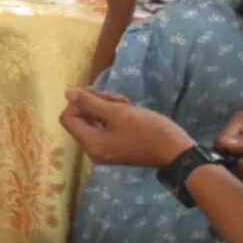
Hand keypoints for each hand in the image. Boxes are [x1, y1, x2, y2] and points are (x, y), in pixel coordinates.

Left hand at [60, 85, 190, 170]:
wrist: (175, 151)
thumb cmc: (148, 130)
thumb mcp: (118, 112)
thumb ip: (91, 102)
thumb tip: (68, 93)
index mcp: (91, 143)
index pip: (68, 118)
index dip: (77, 102)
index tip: (96, 92)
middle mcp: (93, 150)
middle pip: (81, 119)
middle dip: (96, 103)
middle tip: (117, 98)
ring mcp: (104, 150)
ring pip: (94, 121)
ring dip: (107, 107)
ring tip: (126, 103)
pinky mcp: (115, 147)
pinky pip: (105, 128)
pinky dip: (113, 116)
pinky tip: (129, 110)